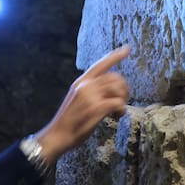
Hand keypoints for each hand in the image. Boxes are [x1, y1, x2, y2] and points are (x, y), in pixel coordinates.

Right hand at [35, 46, 130, 164]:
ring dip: (123, 100)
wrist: (57, 135)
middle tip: (122, 100)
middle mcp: (86, 85)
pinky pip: (118, 103)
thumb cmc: (68, 121)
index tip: (127, 48)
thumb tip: (106, 89)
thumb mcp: (76, 98)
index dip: (115, 56)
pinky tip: (117, 116)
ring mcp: (91, 96)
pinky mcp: (96, 108)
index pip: (101, 64)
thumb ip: (89, 90)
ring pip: (118, 89)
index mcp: (81, 81)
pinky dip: (121, 110)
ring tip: (118, 111)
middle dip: (124, 88)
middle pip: (115, 77)